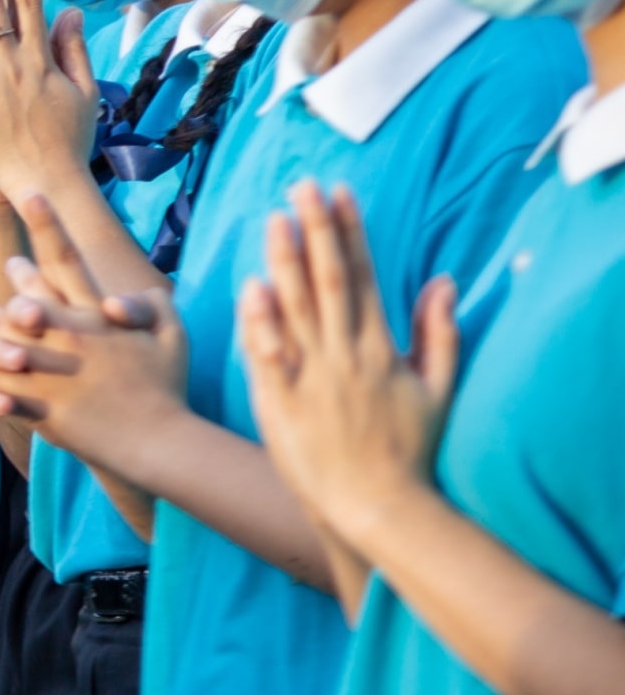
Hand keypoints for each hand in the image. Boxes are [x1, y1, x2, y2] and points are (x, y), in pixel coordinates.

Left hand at [0, 194, 189, 465]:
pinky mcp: (40, 408)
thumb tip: (146, 284)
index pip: (67, 262)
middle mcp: (66, 341)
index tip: (30, 193)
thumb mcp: (175, 339)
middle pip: (21, 297)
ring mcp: (49, 375)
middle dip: (6, 275)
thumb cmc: (168, 390)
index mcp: (95, 319)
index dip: (48, 225)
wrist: (157, 444)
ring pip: (0, 338)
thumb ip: (156, 307)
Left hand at [240, 182, 456, 546]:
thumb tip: (444, 280)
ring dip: (285, 260)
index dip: (349, 232)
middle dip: (315, 229)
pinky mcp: (283, 404)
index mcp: (380, 349)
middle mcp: (345, 356)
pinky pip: (268, 355)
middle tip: (302, 185)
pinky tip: (251, 286)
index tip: (339, 193)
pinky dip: (260, 321)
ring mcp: (313, 379)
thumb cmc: (409, 451)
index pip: (362, 276)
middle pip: (327, 280)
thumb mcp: (438, 391)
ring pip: (296, 308)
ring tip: (274, 218)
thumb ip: (440, 334)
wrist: (379, 509)